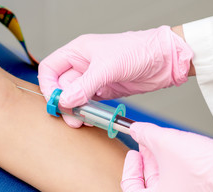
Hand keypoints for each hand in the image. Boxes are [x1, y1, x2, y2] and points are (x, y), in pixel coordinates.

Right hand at [38, 25, 192, 115]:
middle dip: (63, 102)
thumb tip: (65, 101)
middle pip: (61, 86)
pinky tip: (89, 118)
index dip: (48, 85)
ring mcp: (93, 79)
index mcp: (78, 51)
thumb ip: (84, 85)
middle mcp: (82, 65)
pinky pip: (88, 104)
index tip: (55, 101)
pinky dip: (86, 112)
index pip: (50, 68)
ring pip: (74, 97)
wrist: (164, 60)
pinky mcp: (104, 91)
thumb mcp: (108, 66)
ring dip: (74, 110)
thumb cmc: (138, 50)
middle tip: (69, 116)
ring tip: (80, 120)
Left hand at [121, 122, 212, 191]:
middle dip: (147, 162)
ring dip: (162, 163)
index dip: (129, 173)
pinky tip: (181, 152)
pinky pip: (186, 186)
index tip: (133, 156)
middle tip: (147, 143)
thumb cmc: (207, 167)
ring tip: (162, 143)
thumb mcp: (166, 142)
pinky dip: (178, 170)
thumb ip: (145, 134)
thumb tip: (135, 130)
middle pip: (152, 187)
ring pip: (169, 185)